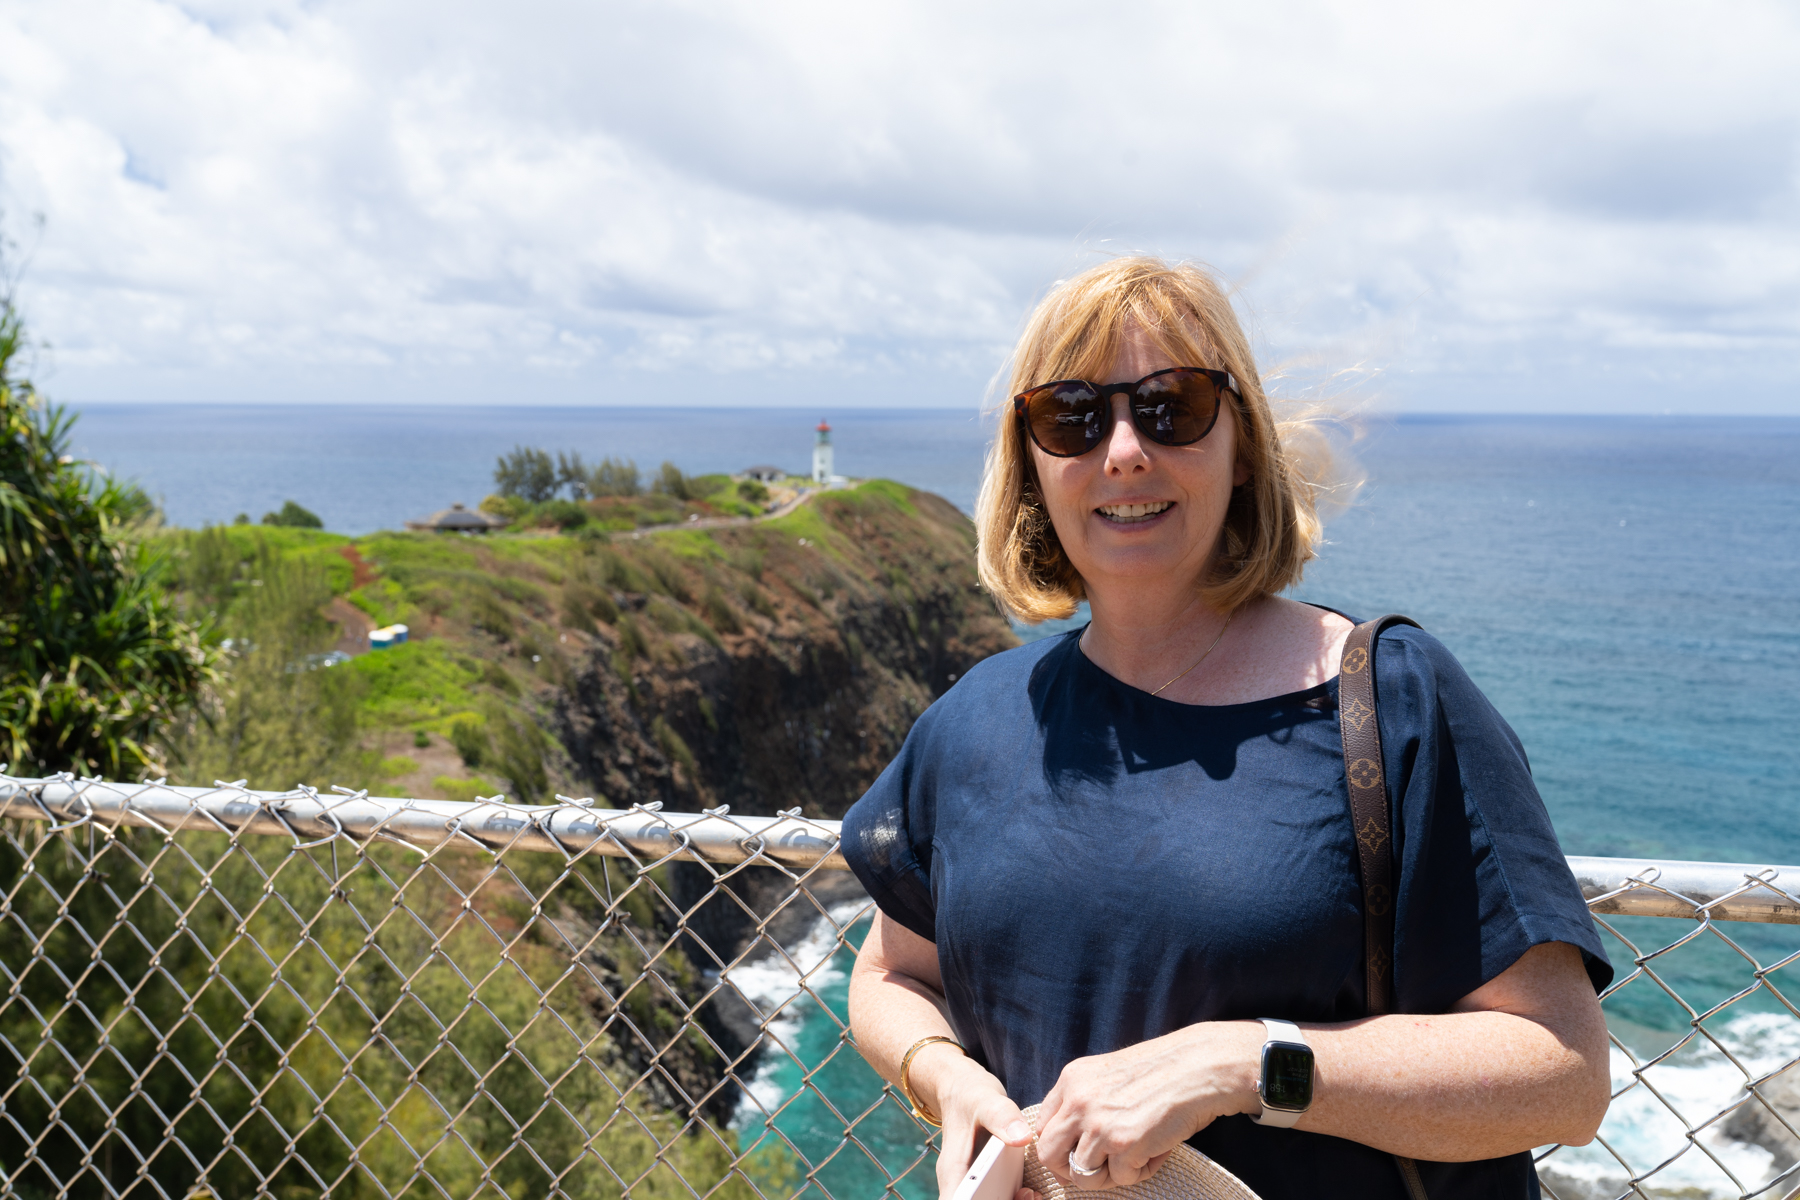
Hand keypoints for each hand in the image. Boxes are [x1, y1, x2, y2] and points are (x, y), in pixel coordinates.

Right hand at [922, 1050, 1038, 1199]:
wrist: (965, 1091)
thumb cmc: (970, 1096)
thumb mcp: (986, 1101)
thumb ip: (1001, 1117)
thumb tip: (1022, 1138)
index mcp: (953, 1169)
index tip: (997, 1198)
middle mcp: (960, 1181)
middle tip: (1027, 1196)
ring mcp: (975, 1182)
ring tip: (1031, 1195)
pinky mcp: (988, 1179)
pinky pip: (999, 1198)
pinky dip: (1015, 1199)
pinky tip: (1032, 1193)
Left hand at [1032, 1021, 1263, 1190]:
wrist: (1198, 1067)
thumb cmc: (1161, 1072)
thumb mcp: (1107, 1074)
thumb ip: (1084, 1100)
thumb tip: (1070, 1142)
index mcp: (1072, 1079)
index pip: (1042, 1126)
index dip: (1059, 1146)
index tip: (1077, 1153)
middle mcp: (1078, 1101)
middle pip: (1048, 1155)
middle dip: (1069, 1170)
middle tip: (1096, 1169)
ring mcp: (1099, 1124)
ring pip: (1081, 1175)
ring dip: (1109, 1175)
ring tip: (1134, 1157)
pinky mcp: (1124, 1145)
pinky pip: (1120, 1179)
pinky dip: (1139, 1172)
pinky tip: (1155, 1151)